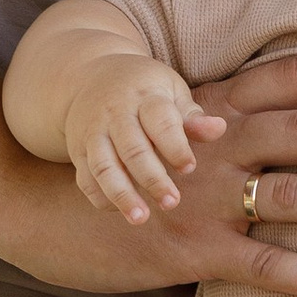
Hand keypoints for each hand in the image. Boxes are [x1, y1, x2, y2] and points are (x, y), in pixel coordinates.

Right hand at [0, 53, 296, 296]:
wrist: (31, 202)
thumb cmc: (117, 165)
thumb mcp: (174, 126)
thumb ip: (228, 120)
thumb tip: (295, 124)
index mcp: (213, 106)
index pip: (294, 77)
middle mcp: (212, 143)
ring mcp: (200, 197)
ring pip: (292, 194)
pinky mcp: (186, 250)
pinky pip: (259, 264)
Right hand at [62, 56, 223, 219]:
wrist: (90, 78)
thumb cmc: (145, 89)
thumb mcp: (170, 91)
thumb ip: (192, 115)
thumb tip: (218, 129)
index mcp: (144, 97)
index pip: (160, 122)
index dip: (175, 147)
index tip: (189, 168)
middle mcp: (114, 114)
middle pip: (132, 149)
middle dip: (152, 179)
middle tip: (172, 202)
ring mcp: (92, 133)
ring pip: (103, 167)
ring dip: (121, 194)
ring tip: (140, 218)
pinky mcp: (77, 150)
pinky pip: (85, 178)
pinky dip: (100, 196)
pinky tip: (117, 210)